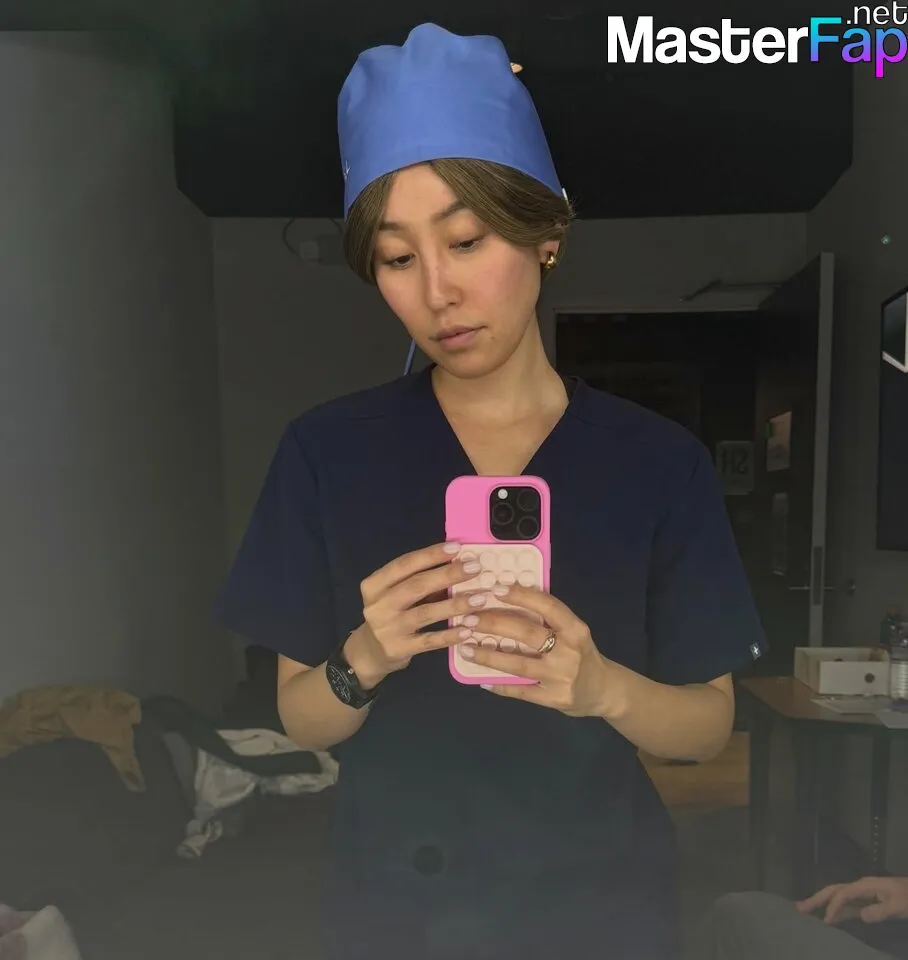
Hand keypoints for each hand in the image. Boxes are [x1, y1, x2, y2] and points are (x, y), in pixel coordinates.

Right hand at [345, 541, 488, 687]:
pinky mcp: (398, 649)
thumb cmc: (390, 614)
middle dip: (448, 575)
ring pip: (425, 613)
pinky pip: (429, 641)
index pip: (404, 564)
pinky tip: (468, 629)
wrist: (370, 653)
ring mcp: (387, 629)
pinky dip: (449, 635)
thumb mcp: (396, 595)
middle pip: (416, 586)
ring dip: (455, 605)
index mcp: (375, 585)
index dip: (431, 555)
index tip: (457, 547)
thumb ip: (419, 581)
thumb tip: (456, 564)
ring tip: (480, 598)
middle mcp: (378, 605)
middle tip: (475, 568)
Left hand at [460, 583, 611, 717]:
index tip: (495, 588)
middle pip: (527, 633)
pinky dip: (499, 685)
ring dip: (488, 657)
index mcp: (575, 629)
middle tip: (468, 618)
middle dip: (494, 624)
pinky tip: (481, 679)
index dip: (521, 596)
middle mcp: (569, 652)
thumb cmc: (581, 654)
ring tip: (465, 648)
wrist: (604, 691)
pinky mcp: (553, 699)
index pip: (547, 606)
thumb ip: (548, 620)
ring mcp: (561, 677)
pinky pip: (520, 691)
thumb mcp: (573, 632)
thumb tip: (506, 600)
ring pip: (518, 664)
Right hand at [796, 876, 907, 923]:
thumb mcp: (898, 905)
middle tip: (799, 908)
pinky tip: (829, 918)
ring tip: (805, 909)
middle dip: (816, 898)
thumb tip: (860, 916)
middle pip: (833, 891)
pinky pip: (846, 905)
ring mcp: (862, 894)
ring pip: (837, 897)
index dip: (833, 907)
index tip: (826, 921)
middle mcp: (859, 887)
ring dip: (821, 903)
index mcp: (865, 886)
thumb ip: (880, 910)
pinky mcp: (866, 901)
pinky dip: (835, 910)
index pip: (843, 894)